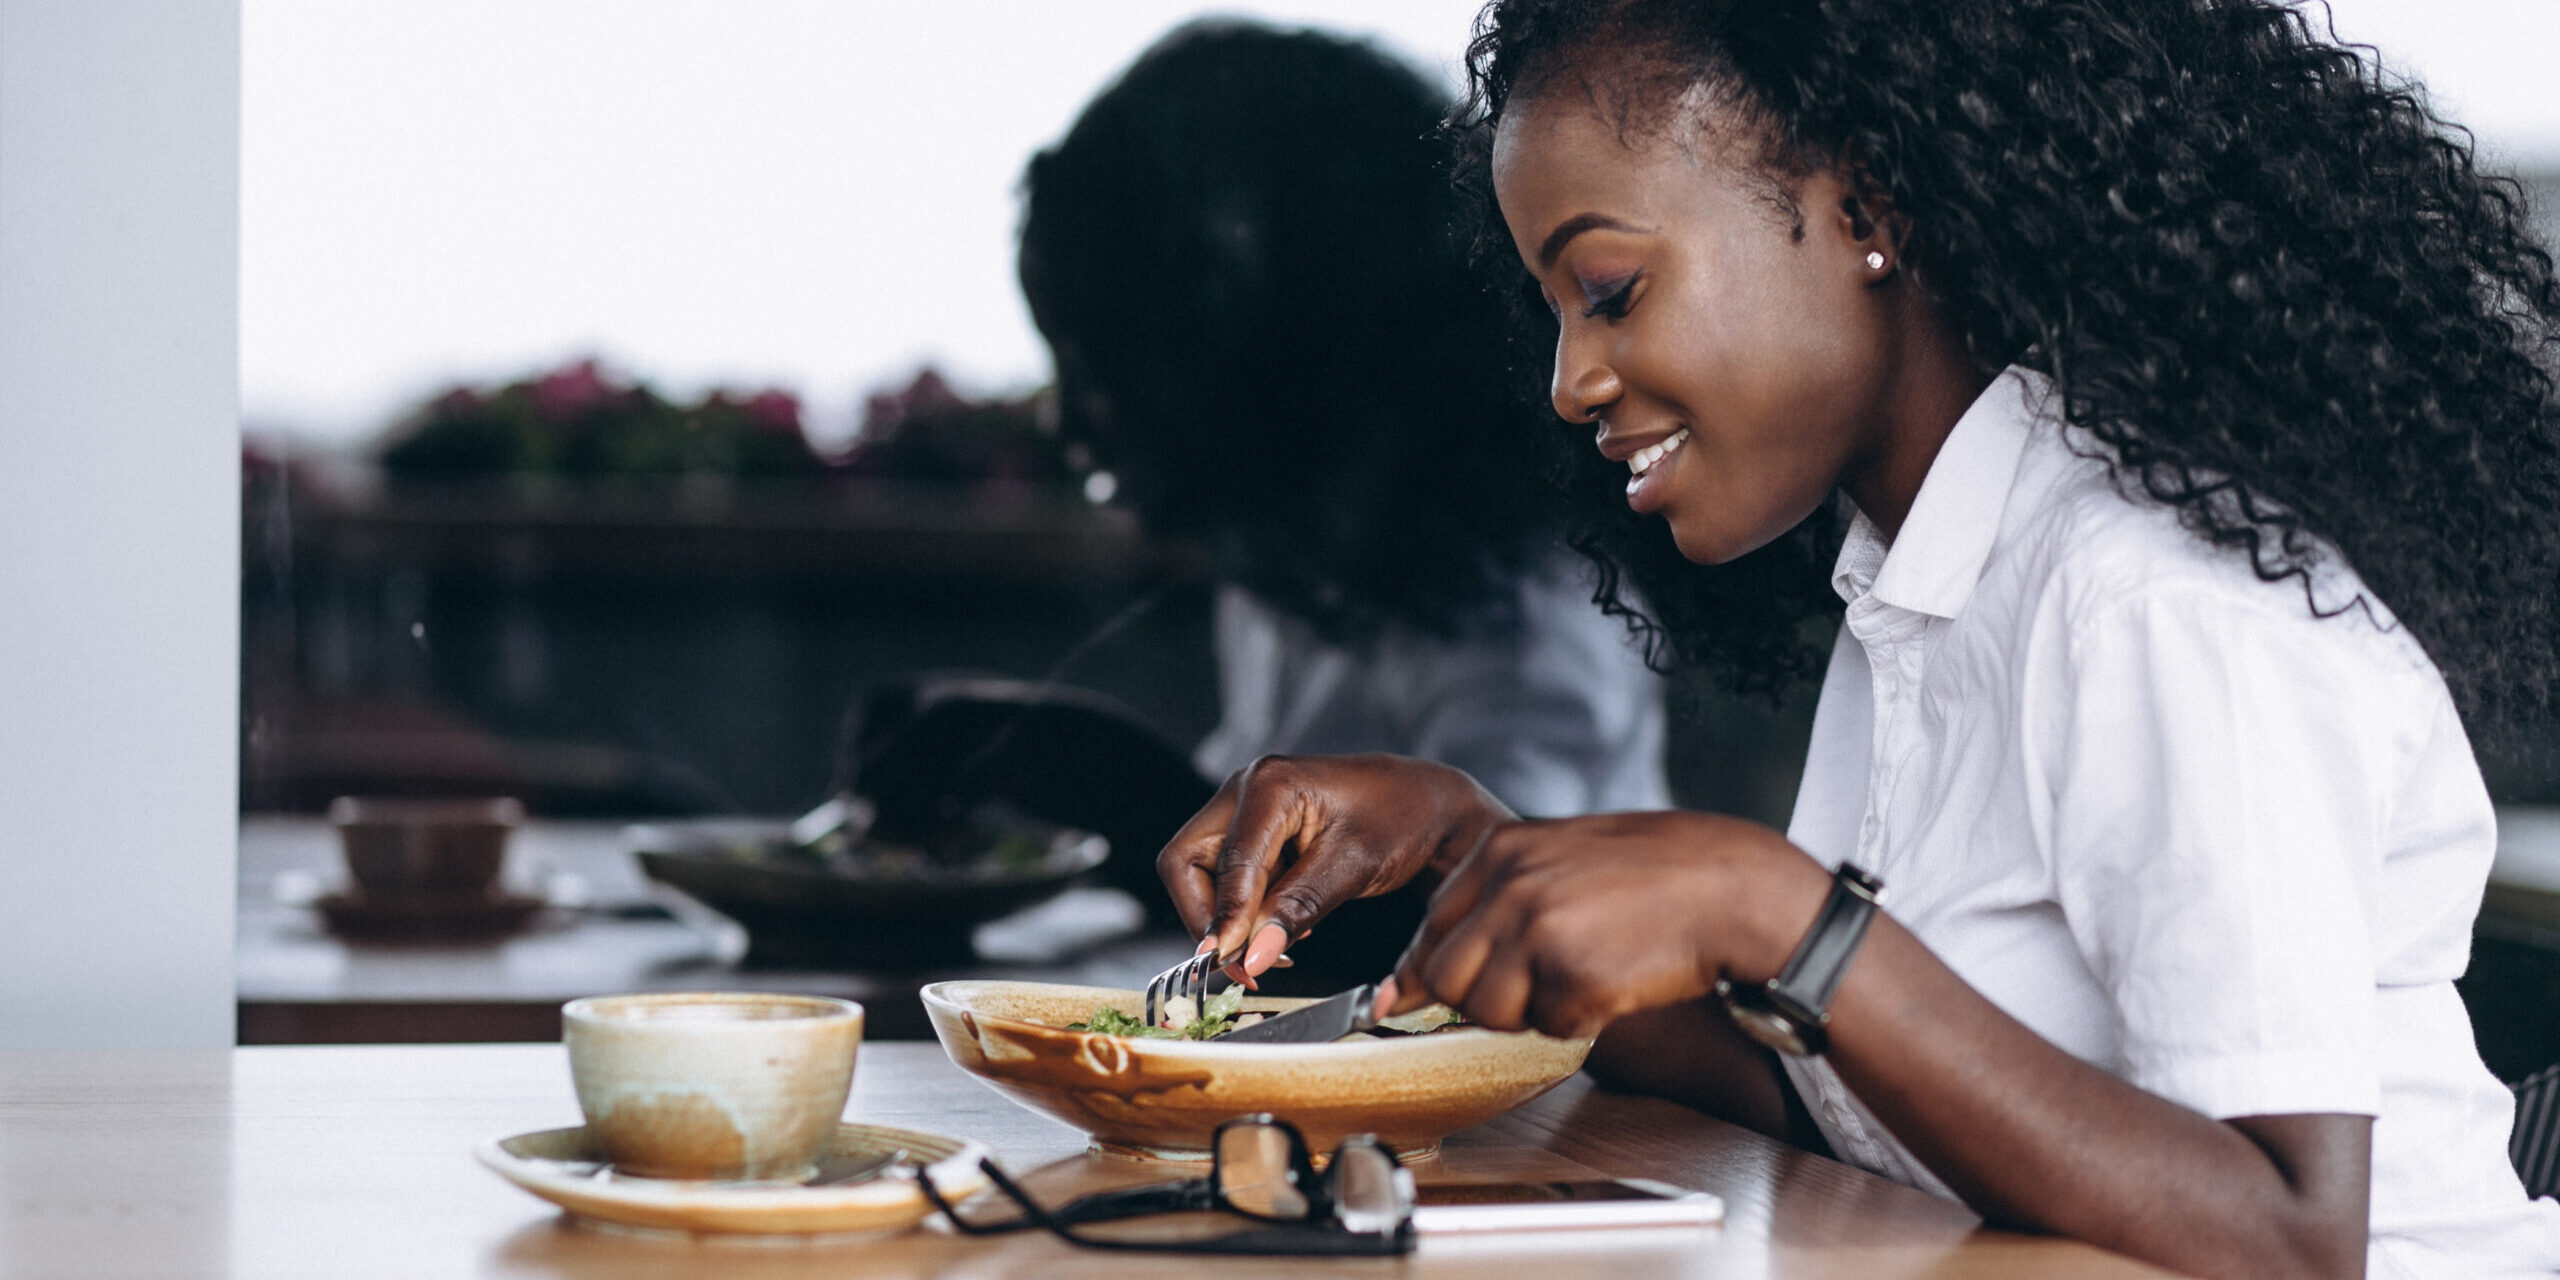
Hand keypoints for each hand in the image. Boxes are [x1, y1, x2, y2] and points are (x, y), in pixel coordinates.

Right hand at [1156, 754, 1513, 980]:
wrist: (1430, 807)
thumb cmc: (1402, 820)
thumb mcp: (1354, 866)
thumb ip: (1298, 908)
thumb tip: (1253, 955)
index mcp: (1271, 784)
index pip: (1224, 861)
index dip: (1223, 917)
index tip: (1232, 963)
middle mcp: (1248, 789)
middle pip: (1187, 862)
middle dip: (1209, 918)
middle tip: (1244, 964)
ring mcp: (1248, 809)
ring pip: (1200, 875)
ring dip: (1228, 920)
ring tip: (1276, 949)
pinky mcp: (1256, 833)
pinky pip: (1227, 879)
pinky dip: (1245, 913)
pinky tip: (1284, 929)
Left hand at [1383, 810, 1829, 1039]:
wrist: (1736, 888)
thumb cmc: (1660, 872)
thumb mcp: (1568, 854)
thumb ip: (1503, 893)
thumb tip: (1430, 965)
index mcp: (1502, 847)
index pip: (1432, 925)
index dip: (1431, 969)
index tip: (1423, 994)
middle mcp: (1510, 885)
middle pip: (1446, 977)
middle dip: (1483, 998)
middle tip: (1536, 989)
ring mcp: (1540, 931)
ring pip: (1489, 1011)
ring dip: (1533, 1011)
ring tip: (1588, 974)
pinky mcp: (1575, 978)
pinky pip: (1551, 1027)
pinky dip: (1582, 1020)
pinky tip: (1619, 982)